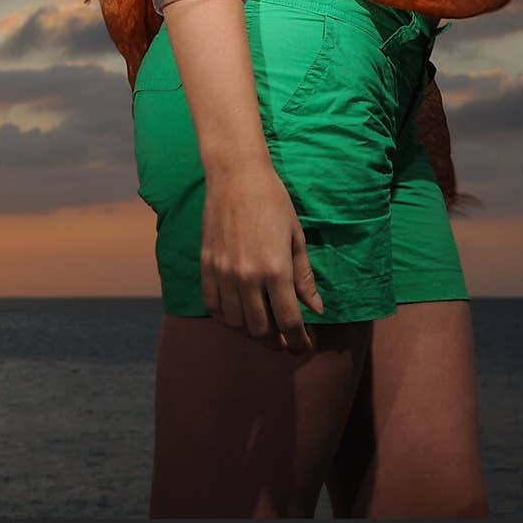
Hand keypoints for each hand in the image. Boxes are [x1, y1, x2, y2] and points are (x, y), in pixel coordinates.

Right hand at [200, 160, 324, 352]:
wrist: (236, 177)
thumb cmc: (273, 202)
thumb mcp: (296, 237)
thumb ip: (304, 277)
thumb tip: (316, 309)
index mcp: (275, 270)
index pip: (288, 321)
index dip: (299, 340)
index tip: (305, 345)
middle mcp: (247, 278)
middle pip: (260, 329)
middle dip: (276, 340)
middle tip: (286, 339)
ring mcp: (223, 274)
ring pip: (235, 323)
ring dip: (251, 331)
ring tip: (263, 327)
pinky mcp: (206, 267)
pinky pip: (213, 307)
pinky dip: (226, 318)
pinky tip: (237, 314)